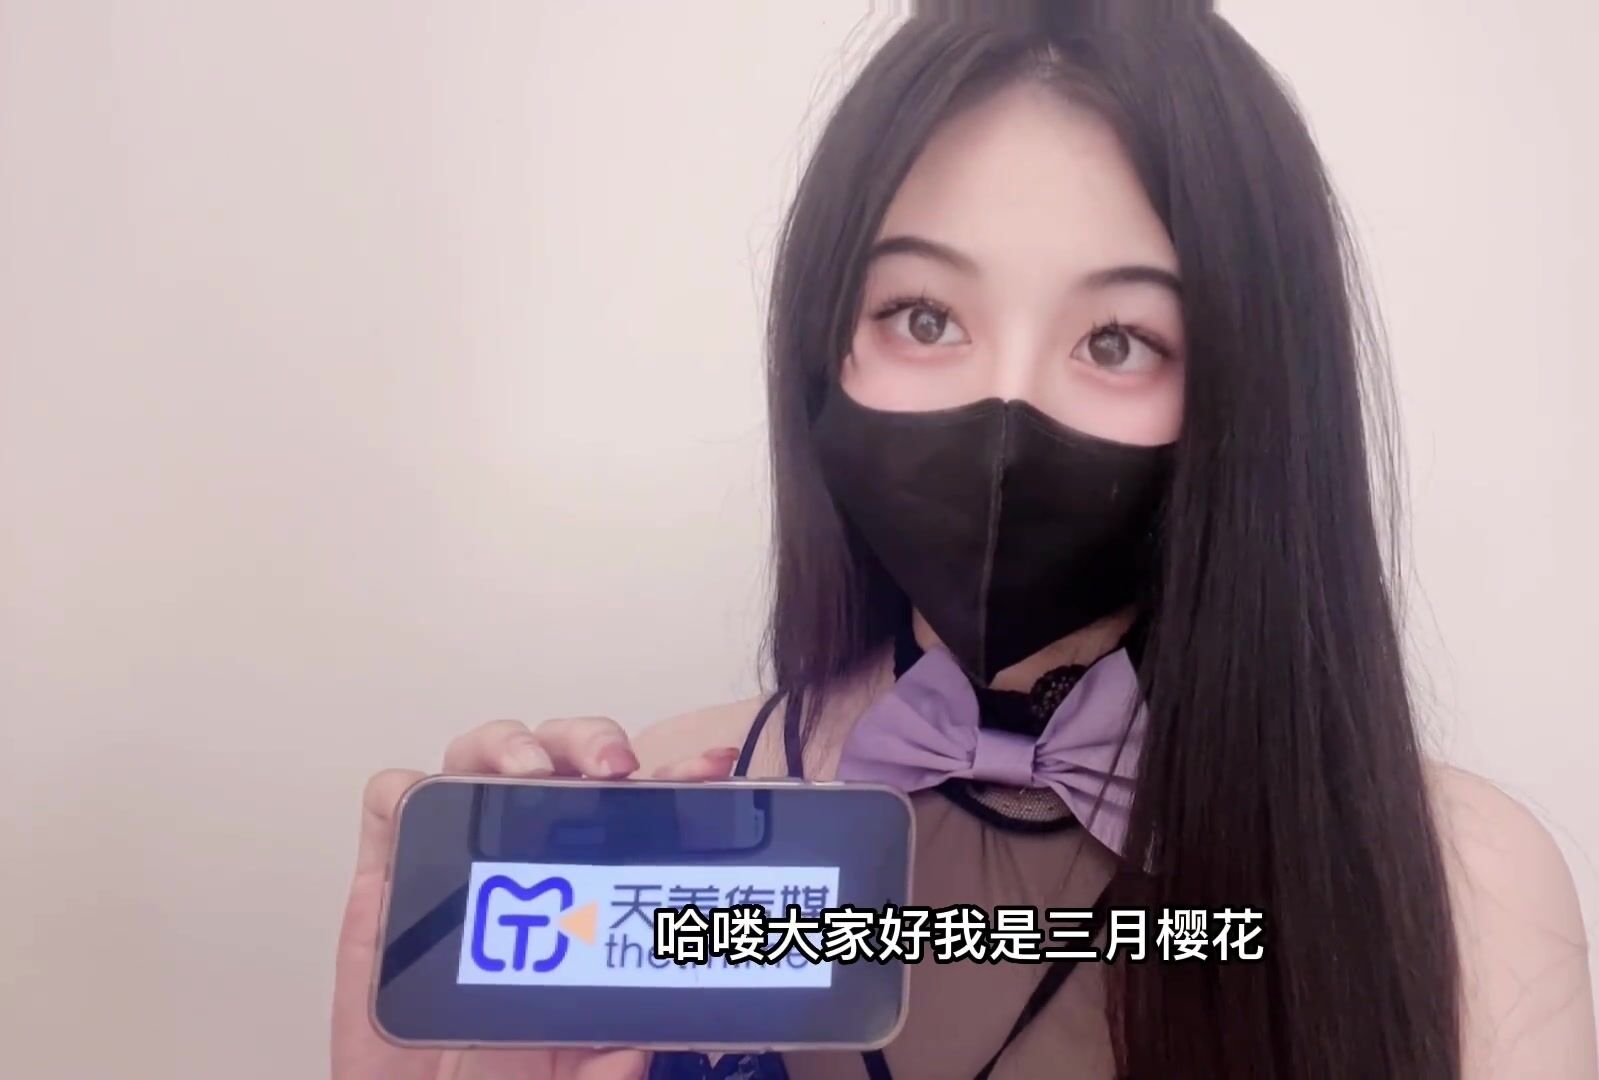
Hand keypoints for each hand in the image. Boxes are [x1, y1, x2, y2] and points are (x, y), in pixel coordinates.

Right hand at [331, 717, 739, 1079]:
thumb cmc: (501, 1071)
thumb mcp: (568, 1073)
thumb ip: (603, 1069)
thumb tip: (630, 1055)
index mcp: (589, 883)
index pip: (639, 809)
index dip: (677, 778)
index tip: (708, 771)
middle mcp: (527, 854)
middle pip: (560, 757)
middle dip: (590, 741)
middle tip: (612, 768)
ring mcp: (458, 852)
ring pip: (480, 756)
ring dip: (509, 744)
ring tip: (529, 770)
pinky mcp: (388, 869)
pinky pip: (391, 800)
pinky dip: (406, 785)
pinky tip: (430, 798)